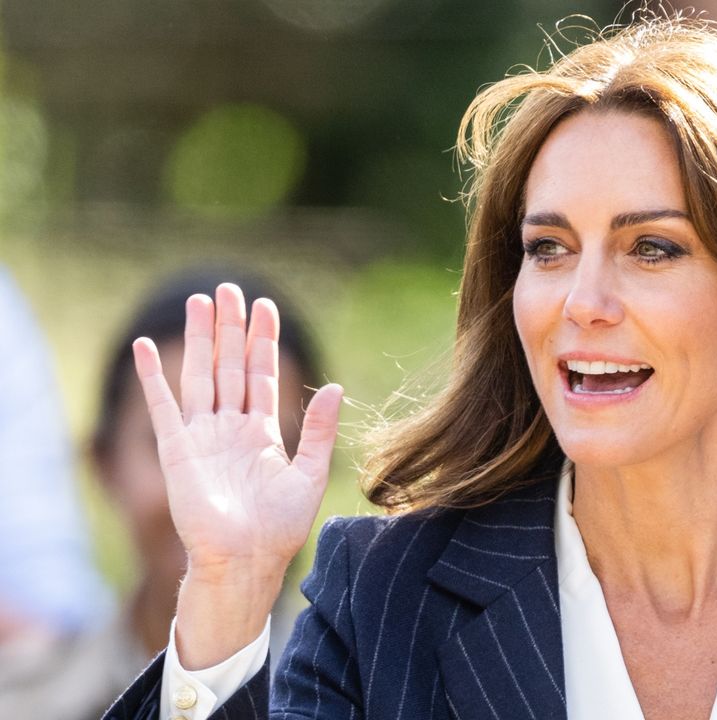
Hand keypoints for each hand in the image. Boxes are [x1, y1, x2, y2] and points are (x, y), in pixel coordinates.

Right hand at [132, 282, 342, 666]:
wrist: (246, 560)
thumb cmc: (280, 527)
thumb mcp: (310, 474)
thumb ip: (318, 430)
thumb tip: (337, 388)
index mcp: (263, 432)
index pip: (261, 374)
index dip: (263, 341)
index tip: (265, 306)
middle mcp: (230, 428)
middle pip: (230, 366)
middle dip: (231, 328)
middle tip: (228, 288)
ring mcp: (202, 436)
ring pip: (201, 376)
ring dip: (200, 340)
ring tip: (199, 301)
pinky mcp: (177, 450)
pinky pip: (163, 405)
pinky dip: (154, 376)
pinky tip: (148, 347)